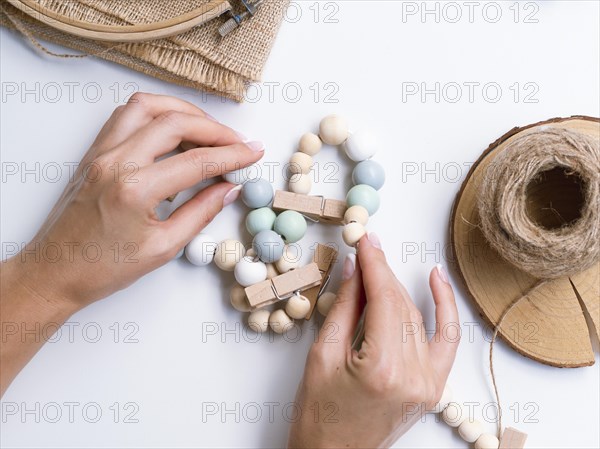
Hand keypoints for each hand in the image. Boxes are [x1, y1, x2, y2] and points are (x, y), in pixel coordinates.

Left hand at [3, 92, 262, 307]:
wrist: (56, 272)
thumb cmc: (103, 267)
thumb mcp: (163, 248)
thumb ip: (201, 213)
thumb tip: (228, 189)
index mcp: (134, 190)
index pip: (197, 160)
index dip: (232, 155)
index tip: (253, 151)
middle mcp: (115, 162)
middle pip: (175, 123)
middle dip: (214, 129)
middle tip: (237, 142)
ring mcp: (101, 152)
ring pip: (148, 107)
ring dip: (184, 111)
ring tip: (208, 129)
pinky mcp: (94, 152)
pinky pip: (126, 115)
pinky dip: (156, 113)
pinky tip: (173, 128)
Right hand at [287, 234, 459, 447]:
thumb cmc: (319, 416)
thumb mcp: (323, 355)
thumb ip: (345, 308)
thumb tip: (355, 269)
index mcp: (382, 369)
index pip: (384, 299)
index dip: (374, 264)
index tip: (365, 240)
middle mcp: (414, 376)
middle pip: (401, 305)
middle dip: (382, 273)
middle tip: (367, 246)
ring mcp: (429, 383)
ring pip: (417, 317)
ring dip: (398, 288)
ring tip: (379, 264)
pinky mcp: (433, 387)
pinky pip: (447, 339)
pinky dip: (444, 308)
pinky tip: (436, 280)